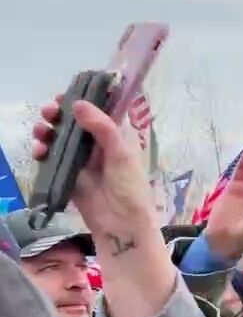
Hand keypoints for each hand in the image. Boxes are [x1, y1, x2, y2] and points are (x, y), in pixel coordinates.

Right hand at [33, 97, 153, 232]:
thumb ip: (102, 128)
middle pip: (74, 121)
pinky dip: (42, 151)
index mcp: (116, 136)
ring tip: (41, 131)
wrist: (120, 222)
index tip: (67, 94)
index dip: (83, 100)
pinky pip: (51, 157)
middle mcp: (98, 144)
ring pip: (59, 137)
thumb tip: (78, 103)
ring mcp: (81, 159)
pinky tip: (39, 151)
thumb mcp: (120, 154)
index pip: (98, 110)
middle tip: (49, 111)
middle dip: (59, 113)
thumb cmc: (128, 187)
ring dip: (47, 130)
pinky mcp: (68, 173)